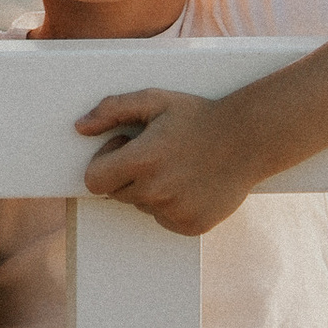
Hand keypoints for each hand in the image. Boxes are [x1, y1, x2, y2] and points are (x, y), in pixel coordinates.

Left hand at [76, 89, 256, 235]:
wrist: (248, 139)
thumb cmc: (197, 116)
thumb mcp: (154, 100)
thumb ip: (112, 110)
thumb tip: (79, 128)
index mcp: (141, 161)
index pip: (94, 181)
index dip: (104, 164)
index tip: (122, 150)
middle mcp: (156, 192)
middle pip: (117, 194)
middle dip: (127, 175)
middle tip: (155, 153)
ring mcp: (175, 212)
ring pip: (142, 206)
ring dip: (150, 190)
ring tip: (177, 166)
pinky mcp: (191, 226)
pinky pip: (165, 219)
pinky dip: (171, 205)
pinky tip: (190, 183)